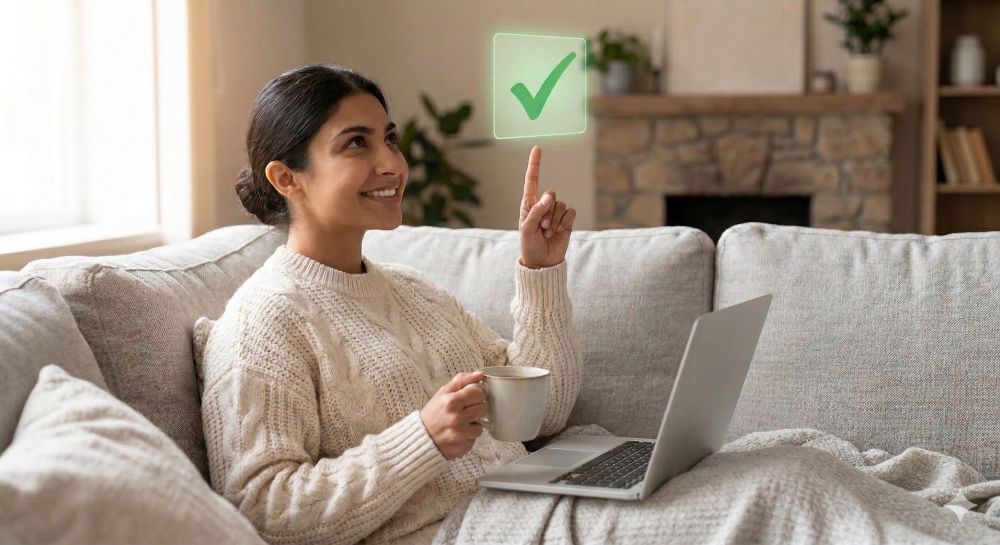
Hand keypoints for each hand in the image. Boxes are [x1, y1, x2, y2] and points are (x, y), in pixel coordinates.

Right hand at [420, 371, 487, 459]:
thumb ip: (462, 381)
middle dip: (476, 409)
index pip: (479, 392)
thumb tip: (480, 374)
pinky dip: (468, 437)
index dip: (476, 394)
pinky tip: (457, 435)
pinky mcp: (463, 447)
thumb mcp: (443, 393)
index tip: (470, 397)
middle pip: (484, 408)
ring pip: (481, 426)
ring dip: (473, 425)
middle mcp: (456, 418)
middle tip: (465, 411)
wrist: (420, 438)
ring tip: (459, 424)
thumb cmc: (433, 414)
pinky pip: (474, 439)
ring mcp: (460, 434)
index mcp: (451, 401)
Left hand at [519, 146, 575, 268]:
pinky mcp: (566, 220)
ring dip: (554, 221)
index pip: (532, 181)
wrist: (543, 262)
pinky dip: (565, 222)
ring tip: (547, 233)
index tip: (537, 149)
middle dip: (546, 213)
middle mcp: (543, 205)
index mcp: (529, 204)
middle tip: (541, 228)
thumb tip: (550, 195)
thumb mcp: (527, 228)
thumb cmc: (529, 245)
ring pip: (561, 205)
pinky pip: (570, 212)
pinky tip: (559, 232)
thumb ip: (536, 211)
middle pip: (551, 195)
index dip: (535, 165)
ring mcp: (555, 213)